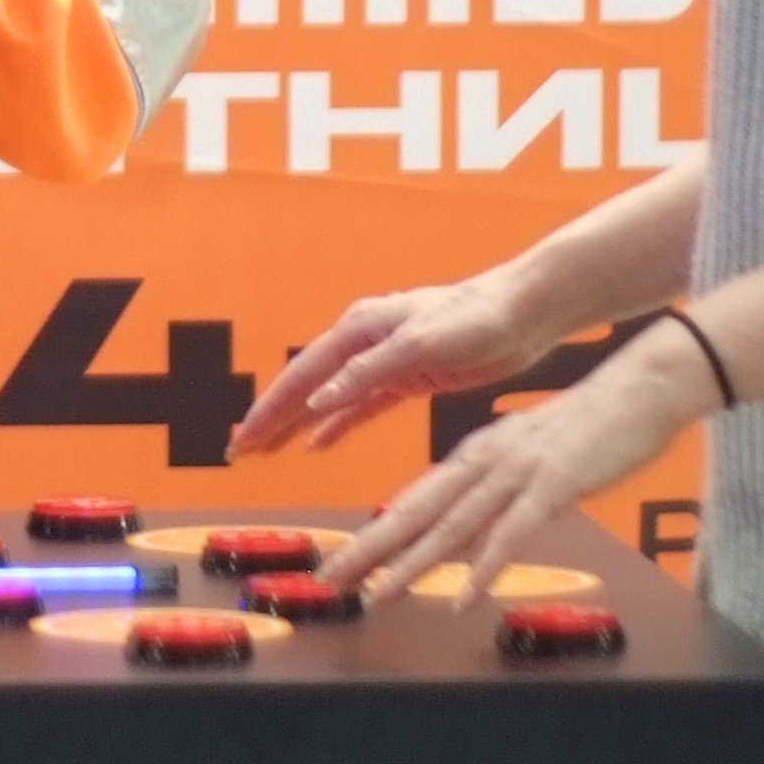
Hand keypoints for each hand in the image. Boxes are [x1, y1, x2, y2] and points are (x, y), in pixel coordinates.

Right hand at [229, 272, 557, 458]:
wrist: (524, 312)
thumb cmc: (474, 319)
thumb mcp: (420, 344)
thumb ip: (368, 372)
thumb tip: (318, 400)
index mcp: (360, 329)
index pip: (303, 375)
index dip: (270, 409)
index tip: (243, 438)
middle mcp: (363, 342)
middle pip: (306, 385)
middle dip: (271, 417)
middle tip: (239, 451)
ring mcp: (383, 361)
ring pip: (327, 398)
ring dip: (296, 424)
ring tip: (266, 451)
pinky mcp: (407, 377)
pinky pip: (359, 407)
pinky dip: (336, 425)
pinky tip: (318, 445)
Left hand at [317, 328, 711, 602]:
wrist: (635, 390)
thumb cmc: (587, 428)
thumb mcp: (527, 457)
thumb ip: (495, 487)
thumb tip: (469, 522)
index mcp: (474, 456)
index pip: (413, 501)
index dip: (374, 535)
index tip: (343, 565)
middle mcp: (483, 463)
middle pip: (416, 512)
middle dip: (370, 550)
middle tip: (331, 581)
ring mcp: (515, 474)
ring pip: (452, 525)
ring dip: (412, 564)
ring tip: (378, 594)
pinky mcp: (551, 486)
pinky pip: (510, 533)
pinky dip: (484, 566)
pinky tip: (464, 596)